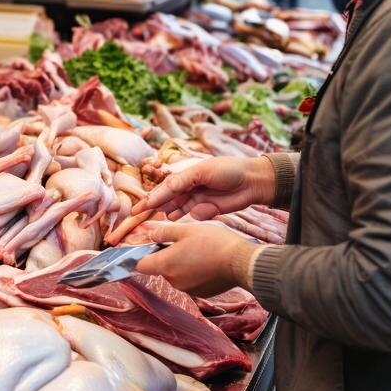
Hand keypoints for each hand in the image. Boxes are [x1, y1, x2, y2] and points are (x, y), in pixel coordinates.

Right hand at [131, 156, 274, 220]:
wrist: (253, 182)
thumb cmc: (227, 170)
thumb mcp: (200, 172)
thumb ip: (179, 183)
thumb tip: (159, 194)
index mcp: (185, 176)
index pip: (163, 189)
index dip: (149, 199)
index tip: (136, 209)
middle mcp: (188, 189)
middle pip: (167, 201)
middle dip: (154, 209)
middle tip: (140, 219)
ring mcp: (197, 200)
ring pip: (177, 210)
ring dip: (169, 214)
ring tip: (158, 221)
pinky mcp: (207, 211)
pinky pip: (193, 216)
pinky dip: (189, 216)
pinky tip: (188, 215)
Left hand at [135, 221, 253, 296]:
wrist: (241, 262)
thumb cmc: (213, 243)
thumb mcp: (185, 230)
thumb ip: (163, 233)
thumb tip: (149, 234)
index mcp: (165, 265)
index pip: (139, 265)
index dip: (136, 257)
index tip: (140, 249)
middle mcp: (173, 281)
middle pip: (159, 268)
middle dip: (165, 256)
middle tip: (179, 242)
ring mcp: (187, 289)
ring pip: (175, 274)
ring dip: (180, 264)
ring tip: (196, 250)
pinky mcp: (201, 293)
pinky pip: (190, 281)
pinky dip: (193, 272)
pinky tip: (205, 261)